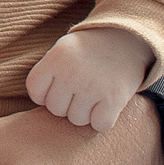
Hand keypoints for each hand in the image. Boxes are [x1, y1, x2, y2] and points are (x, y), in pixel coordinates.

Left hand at [26, 27, 154, 132]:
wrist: (127, 39)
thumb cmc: (90, 50)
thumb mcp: (64, 49)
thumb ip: (48, 73)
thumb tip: (41, 103)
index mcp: (55, 58)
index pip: (35, 91)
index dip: (45, 93)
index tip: (59, 86)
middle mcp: (71, 72)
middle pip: (55, 109)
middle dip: (67, 104)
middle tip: (81, 90)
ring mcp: (92, 86)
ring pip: (77, 119)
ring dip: (85, 112)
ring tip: (94, 95)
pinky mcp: (113, 99)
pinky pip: (99, 125)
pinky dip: (103, 120)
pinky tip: (106, 105)